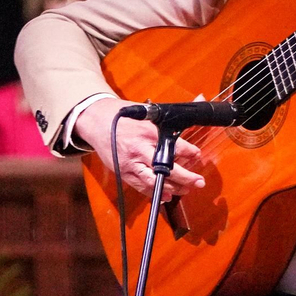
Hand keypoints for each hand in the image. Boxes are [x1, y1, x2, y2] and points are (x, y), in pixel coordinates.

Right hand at [73, 98, 206, 196]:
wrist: (96, 121)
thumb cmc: (121, 115)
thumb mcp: (146, 112)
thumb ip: (168, 117)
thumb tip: (199, 99)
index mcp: (148, 132)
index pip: (175, 146)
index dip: (190, 152)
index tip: (197, 155)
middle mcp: (140, 149)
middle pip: (166, 169)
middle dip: (185, 178)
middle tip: (199, 182)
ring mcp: (130, 163)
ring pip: (154, 182)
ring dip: (172, 188)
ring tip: (186, 189)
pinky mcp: (123, 172)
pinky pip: (140, 187)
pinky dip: (154, 193)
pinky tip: (166, 195)